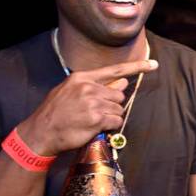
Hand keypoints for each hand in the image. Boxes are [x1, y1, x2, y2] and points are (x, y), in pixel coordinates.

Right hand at [19, 59, 158, 156]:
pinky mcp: (97, 119)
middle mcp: (89, 88)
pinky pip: (116, 121)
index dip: (136, 67)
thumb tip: (123, 81)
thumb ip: (96, 85)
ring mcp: (93, 103)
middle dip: (112, 104)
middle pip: (119, 94)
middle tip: (96, 112)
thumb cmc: (56, 112)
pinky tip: (96, 127)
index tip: (153, 64)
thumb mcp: (71, 91)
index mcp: (82, 78)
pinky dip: (111, 126)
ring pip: (119, 109)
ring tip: (92, 120)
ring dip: (111, 116)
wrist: (41, 132)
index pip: (115, 70)